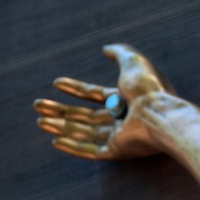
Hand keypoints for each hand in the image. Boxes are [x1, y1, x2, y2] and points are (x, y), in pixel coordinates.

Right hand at [34, 44, 173, 159]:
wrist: (161, 114)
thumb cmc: (149, 88)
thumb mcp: (133, 61)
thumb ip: (120, 52)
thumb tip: (105, 48)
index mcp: (127, 98)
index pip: (96, 94)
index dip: (76, 88)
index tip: (57, 83)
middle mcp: (123, 117)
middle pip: (86, 115)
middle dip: (61, 110)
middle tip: (38, 105)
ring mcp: (120, 135)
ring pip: (85, 132)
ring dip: (61, 127)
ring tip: (40, 121)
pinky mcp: (119, 150)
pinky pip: (92, 151)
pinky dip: (73, 147)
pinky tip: (55, 141)